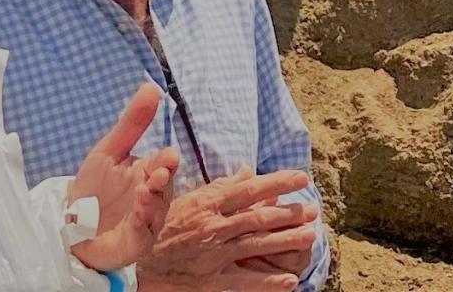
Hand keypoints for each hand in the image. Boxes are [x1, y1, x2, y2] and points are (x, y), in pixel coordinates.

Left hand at [69, 83, 180, 272]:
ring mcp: (145, 221)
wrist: (70, 226)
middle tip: (157, 173)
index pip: (163, 164)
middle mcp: (152, 197)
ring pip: (157, 211)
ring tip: (143, 191)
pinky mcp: (135, 242)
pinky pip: (144, 233)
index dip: (166, 161)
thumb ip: (131, 123)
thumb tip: (151, 86)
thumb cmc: (94, 188)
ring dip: (153, 202)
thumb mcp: (108, 151)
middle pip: (165, 188)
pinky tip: (137, 212)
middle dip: (163, 181)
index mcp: (147, 173)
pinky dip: (142, 223)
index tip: (167, 156)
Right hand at [136, 169, 318, 291]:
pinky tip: (290, 281)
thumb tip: (247, 171)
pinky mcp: (212, 280)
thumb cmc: (162, 228)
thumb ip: (219, 187)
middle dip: (290, 213)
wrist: (139, 263)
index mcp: (208, 205)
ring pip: (257, 245)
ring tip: (310, 236)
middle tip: (314, 210)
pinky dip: (268, 282)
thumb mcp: (188, 200)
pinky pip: (245, 282)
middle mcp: (214, 228)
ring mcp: (215, 255)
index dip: (277, 183)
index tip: (301, 179)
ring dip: (286, 241)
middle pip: (259, 217)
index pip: (250, 190)